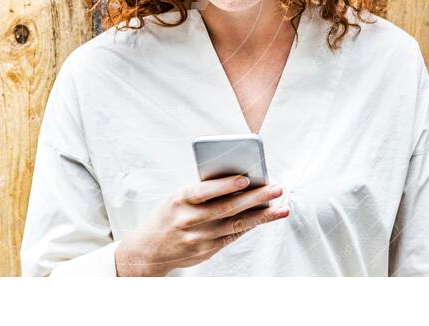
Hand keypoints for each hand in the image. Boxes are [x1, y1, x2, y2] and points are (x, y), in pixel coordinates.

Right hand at [114, 175, 288, 276]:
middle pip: (227, 208)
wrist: (148, 249)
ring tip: (281, 208)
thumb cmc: (169, 216)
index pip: (205, 191)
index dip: (225, 185)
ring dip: (262, 215)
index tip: (246, 178)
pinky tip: (265, 218)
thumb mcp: (178, 198)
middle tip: (276, 189)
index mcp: (180, 200)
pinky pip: (233, 236)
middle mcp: (189, 220)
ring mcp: (199, 238)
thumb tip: (240, 182)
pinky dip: (250, 226)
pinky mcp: (207, 251)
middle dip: (256, 198)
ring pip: (236, 224)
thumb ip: (204, 191)